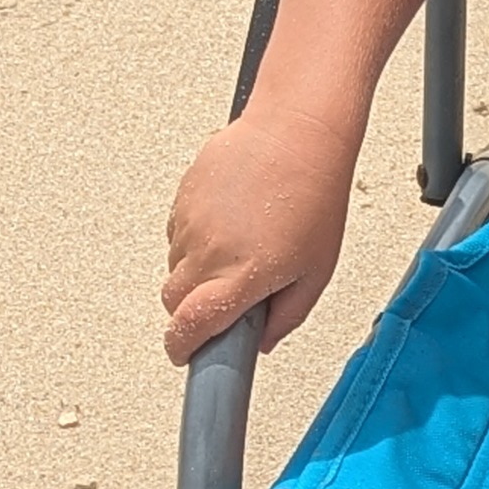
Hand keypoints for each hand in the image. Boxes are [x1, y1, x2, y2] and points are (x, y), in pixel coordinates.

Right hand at [162, 101, 358, 363]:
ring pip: (175, 266)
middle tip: (222, 303)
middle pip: (172, 301)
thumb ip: (287, 315)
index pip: (190, 325)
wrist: (297, 134)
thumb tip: (262, 341)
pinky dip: (195, 241)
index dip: (182, 346)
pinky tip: (230, 225)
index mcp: (241, 275)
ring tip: (240, 251)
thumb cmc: (315, 197)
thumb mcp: (316, 271)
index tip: (184, 353)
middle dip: (189, 312)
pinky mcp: (182, 197)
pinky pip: (177, 234)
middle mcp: (209, 250)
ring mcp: (191, 222)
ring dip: (195, 272)